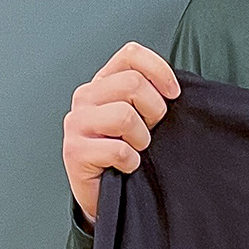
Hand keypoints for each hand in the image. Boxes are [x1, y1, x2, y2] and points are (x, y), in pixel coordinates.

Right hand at [63, 42, 180, 226]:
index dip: (159, 71)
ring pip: (125, 116)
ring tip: (136, 149)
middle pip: (133, 83)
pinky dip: (131, 162)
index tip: (173, 94)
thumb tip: (174, 88)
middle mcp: (85, 97)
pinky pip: (119, 150)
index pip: (131, 55)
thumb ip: (148, 93)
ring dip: (142, 139)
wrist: (103, 193)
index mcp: (102, 82)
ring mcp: (76, 123)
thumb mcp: (139, 115)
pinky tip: (125, 166)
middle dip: (154, 110)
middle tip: (151, 130)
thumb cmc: (125, 151)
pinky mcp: (74, 151)